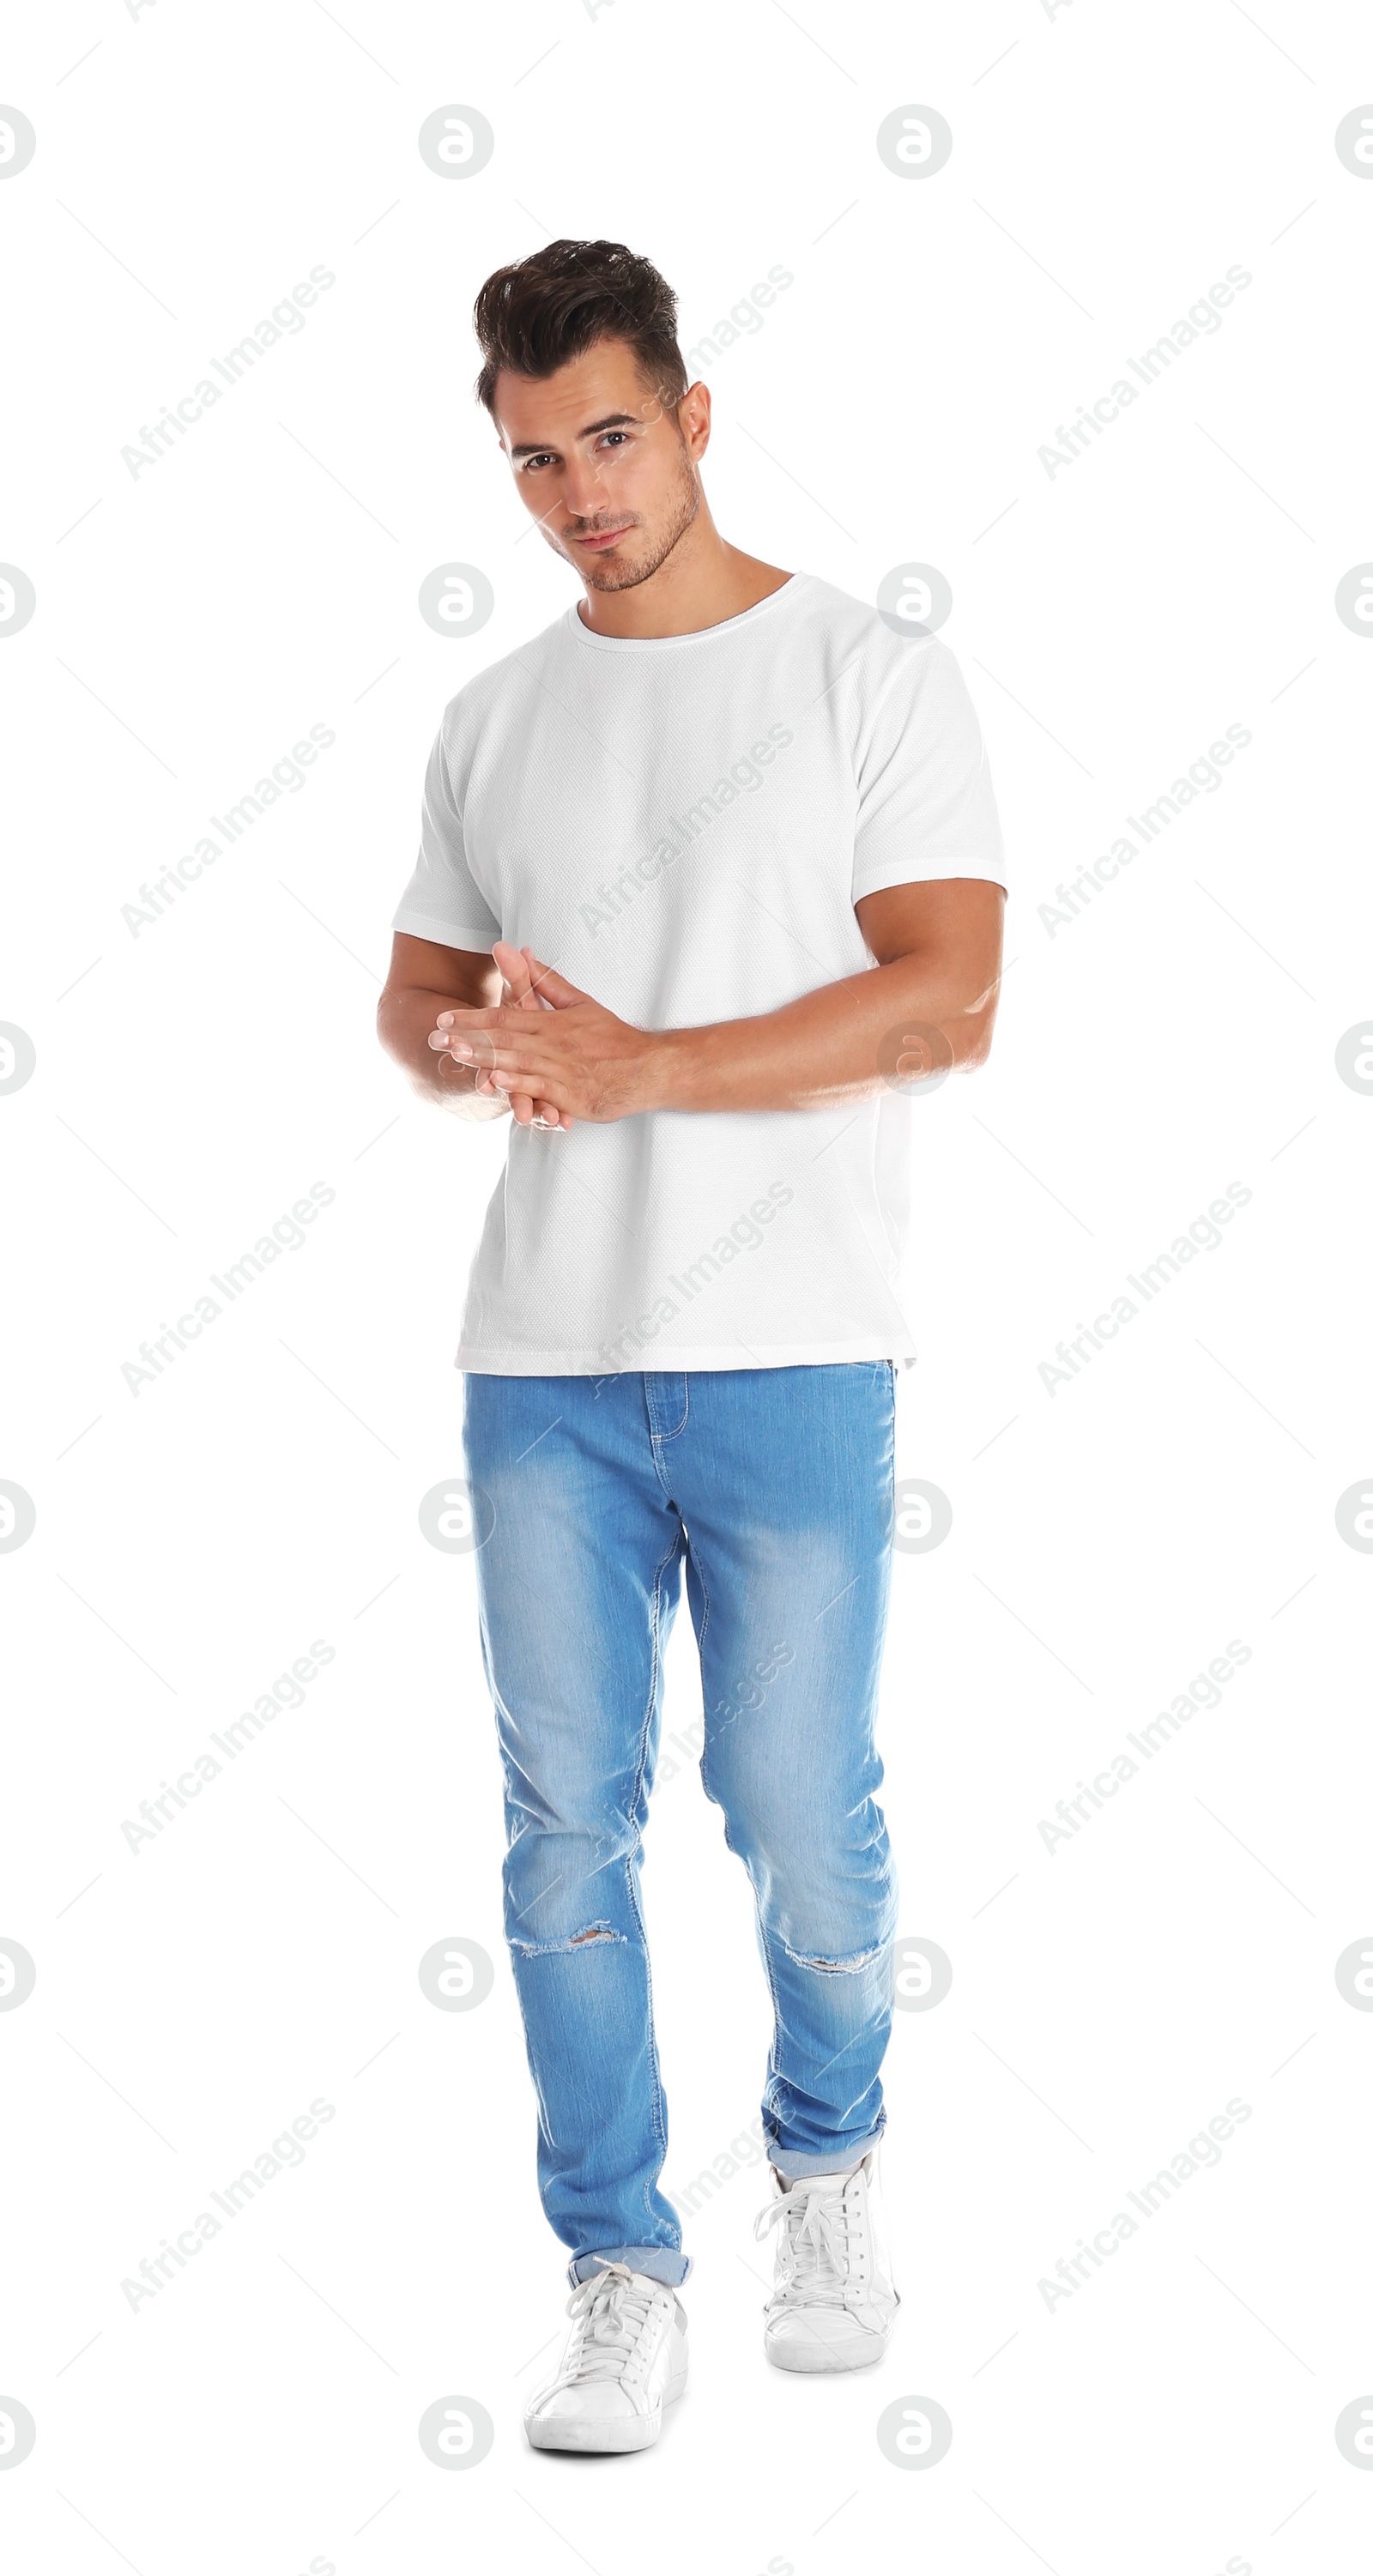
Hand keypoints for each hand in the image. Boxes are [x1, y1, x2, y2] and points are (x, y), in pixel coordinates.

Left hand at [434, 949, 662, 1124]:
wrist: (648, 1068)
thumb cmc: (613, 1038)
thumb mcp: (581, 1004)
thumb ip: (548, 982)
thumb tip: (522, 951)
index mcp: (552, 1022)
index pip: (505, 1016)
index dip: (472, 1017)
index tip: (444, 1018)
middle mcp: (553, 1043)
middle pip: (503, 1038)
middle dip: (467, 1038)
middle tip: (434, 1037)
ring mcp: (561, 1070)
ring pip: (517, 1061)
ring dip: (484, 1057)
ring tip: (455, 1055)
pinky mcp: (570, 1094)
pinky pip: (540, 1087)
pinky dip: (517, 1082)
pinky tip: (495, 1080)